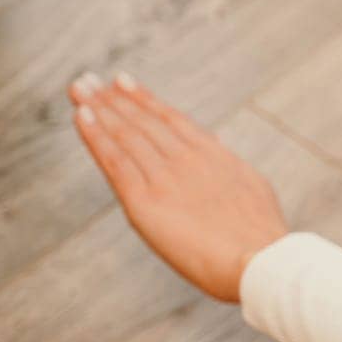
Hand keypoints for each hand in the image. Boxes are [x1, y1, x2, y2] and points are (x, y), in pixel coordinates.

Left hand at [69, 73, 288, 302]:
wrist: (259, 260)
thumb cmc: (263, 235)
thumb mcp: (253, 187)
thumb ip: (228, 165)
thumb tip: (217, 145)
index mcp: (214, 155)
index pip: (172, 119)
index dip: (144, 99)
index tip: (123, 81)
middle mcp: (187, 159)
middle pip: (143, 121)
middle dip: (113, 98)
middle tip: (86, 80)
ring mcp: (165, 178)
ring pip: (125, 135)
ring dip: (99, 108)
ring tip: (79, 88)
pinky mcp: (145, 202)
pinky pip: (114, 161)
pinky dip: (95, 136)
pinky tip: (81, 116)